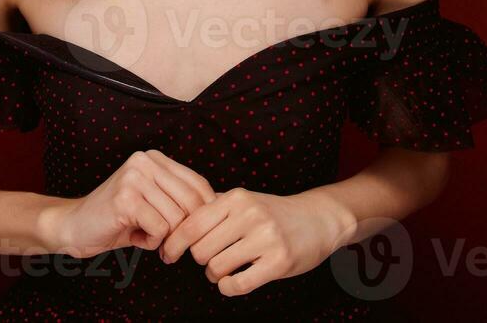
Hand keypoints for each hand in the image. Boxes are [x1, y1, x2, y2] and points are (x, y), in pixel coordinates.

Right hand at [46, 149, 215, 258]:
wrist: (73, 227)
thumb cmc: (117, 219)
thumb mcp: (153, 203)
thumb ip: (179, 200)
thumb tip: (220, 209)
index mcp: (154, 158)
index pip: (198, 184)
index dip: (204, 213)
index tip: (195, 233)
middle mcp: (145, 161)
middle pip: (192, 202)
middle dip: (186, 230)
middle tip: (172, 247)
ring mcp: (134, 178)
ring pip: (177, 218)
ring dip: (166, 238)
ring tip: (146, 237)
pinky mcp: (126, 199)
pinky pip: (160, 229)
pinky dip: (152, 241)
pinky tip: (135, 237)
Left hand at [159, 188, 351, 296]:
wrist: (318, 219)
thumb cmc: (275, 212)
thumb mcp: (245, 200)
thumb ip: (214, 208)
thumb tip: (176, 220)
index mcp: (237, 198)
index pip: (191, 224)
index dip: (174, 243)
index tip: (167, 254)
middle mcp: (250, 214)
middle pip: (200, 250)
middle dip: (200, 260)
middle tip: (210, 259)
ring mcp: (266, 238)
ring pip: (216, 268)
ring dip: (214, 275)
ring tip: (225, 269)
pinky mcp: (279, 261)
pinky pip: (238, 284)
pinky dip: (228, 287)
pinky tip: (232, 282)